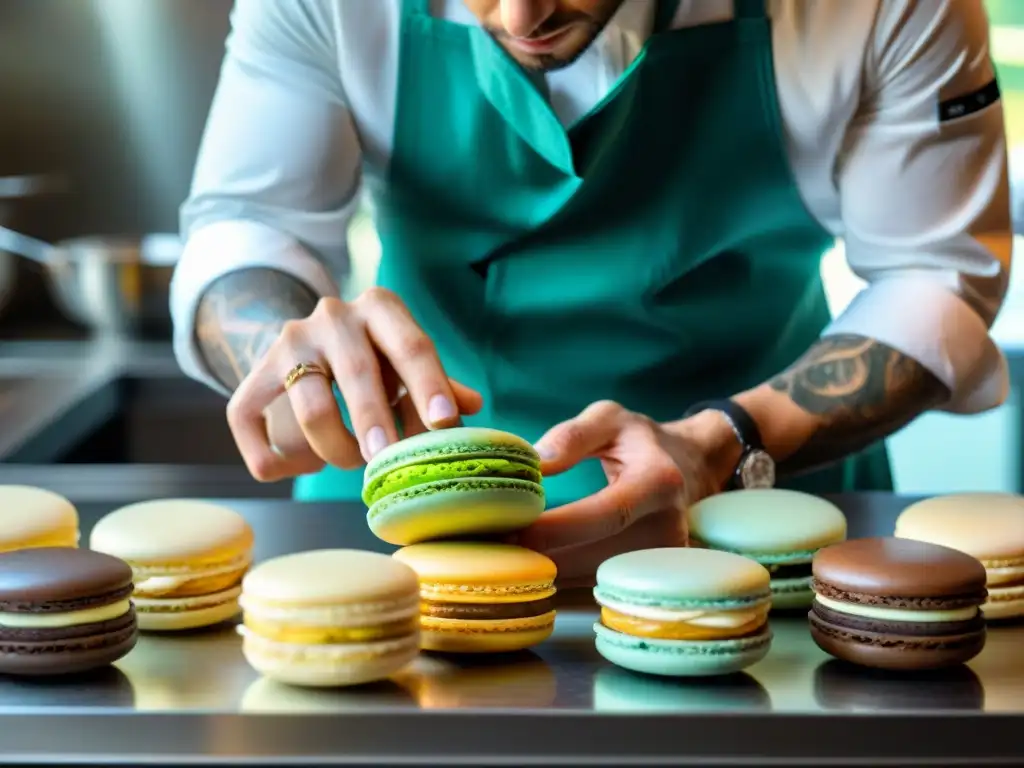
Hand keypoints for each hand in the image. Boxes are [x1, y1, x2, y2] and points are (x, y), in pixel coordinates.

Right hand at [227, 288, 482, 481]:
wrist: (310, 340)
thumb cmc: (378, 358)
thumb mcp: (408, 363)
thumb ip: (439, 384)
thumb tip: (472, 406)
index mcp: (381, 308)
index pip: (411, 346)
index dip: (429, 386)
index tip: (443, 423)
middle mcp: (333, 316)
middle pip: (356, 373)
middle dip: (375, 421)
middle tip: (386, 460)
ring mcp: (290, 342)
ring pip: (309, 405)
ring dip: (335, 448)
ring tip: (354, 462)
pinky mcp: (255, 372)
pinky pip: (248, 417)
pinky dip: (269, 455)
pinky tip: (293, 470)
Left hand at [512, 401, 738, 585]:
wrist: (689, 467)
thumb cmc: (641, 441)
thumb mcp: (610, 418)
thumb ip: (572, 436)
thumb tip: (535, 461)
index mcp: (658, 481)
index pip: (605, 514)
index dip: (556, 528)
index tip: (511, 531)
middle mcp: (668, 527)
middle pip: (595, 555)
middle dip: (541, 554)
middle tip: (491, 546)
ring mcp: (663, 560)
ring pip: (592, 578)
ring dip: (545, 570)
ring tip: (503, 554)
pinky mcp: (653, 579)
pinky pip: (596, 583)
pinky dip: (560, 575)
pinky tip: (530, 562)